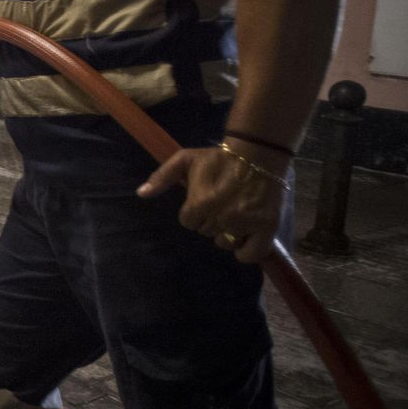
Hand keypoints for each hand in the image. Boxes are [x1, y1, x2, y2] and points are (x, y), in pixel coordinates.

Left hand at [136, 142, 290, 263]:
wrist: (257, 153)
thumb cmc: (217, 158)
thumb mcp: (185, 160)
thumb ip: (162, 177)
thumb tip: (141, 193)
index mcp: (199, 204)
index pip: (188, 222)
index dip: (193, 212)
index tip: (203, 200)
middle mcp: (221, 218)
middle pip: (206, 232)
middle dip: (210, 220)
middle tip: (220, 204)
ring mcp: (244, 224)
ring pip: (226, 243)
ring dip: (227, 233)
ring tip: (233, 216)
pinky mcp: (266, 228)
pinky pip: (251, 254)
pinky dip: (247, 251)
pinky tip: (244, 239)